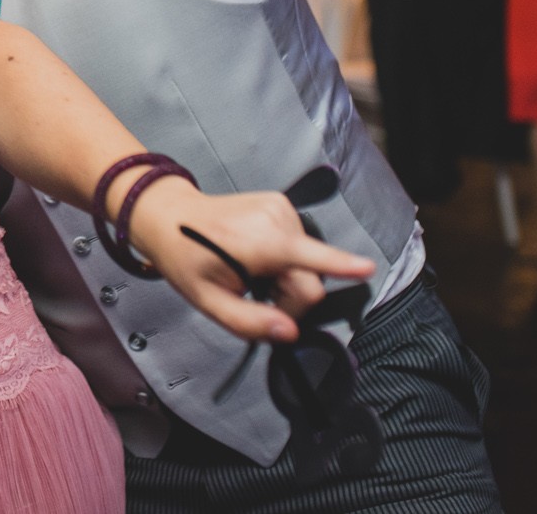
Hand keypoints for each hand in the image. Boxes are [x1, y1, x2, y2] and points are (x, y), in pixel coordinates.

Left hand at [132, 178, 375, 342]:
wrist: (169, 215)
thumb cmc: (186, 258)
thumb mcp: (208, 300)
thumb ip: (250, 322)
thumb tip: (290, 332)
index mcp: (259, 241)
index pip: (310, 258)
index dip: (342, 266)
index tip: (367, 267)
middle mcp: (276, 218)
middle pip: (309, 278)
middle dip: (290, 297)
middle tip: (255, 294)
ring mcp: (281, 207)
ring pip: (307, 263)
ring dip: (285, 278)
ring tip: (250, 271)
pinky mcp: (282, 205)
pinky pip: (299, 246)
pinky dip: (284, 259)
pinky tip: (256, 257)